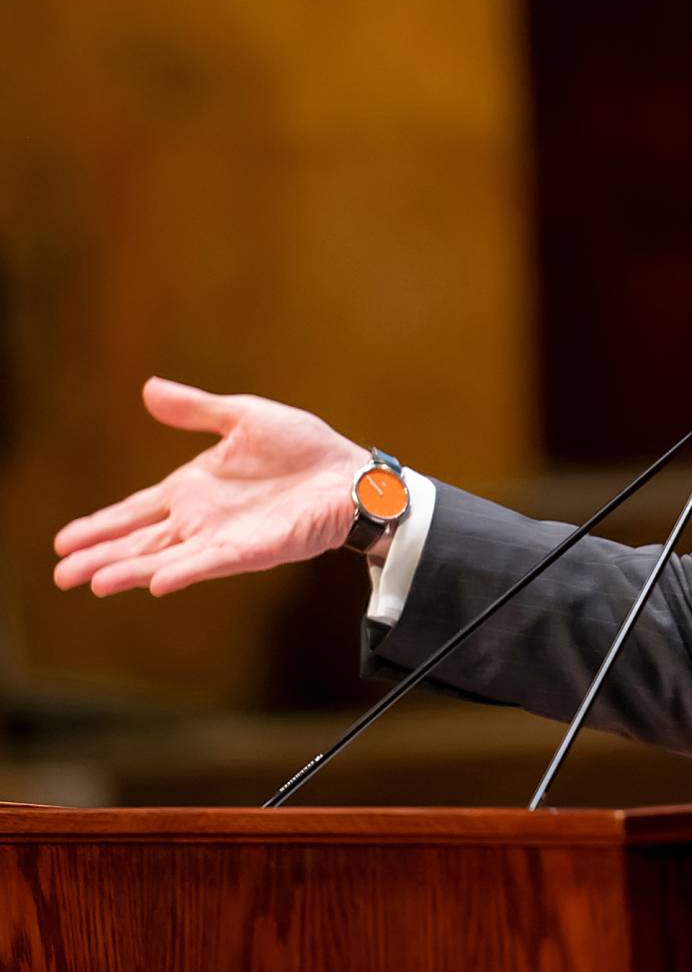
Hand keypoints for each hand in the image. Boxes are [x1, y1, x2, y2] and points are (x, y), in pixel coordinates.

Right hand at [54, 379, 369, 597]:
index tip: (64, 540)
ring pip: (167, 558)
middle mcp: (202, 519)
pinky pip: (214, 562)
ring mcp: (226, 538)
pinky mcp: (255, 549)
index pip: (136, 510)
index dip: (102, 524)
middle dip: (101, 556)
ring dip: (131, 570)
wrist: (351, 472)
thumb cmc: (303, 447)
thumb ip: (196, 411)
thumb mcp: (244, 417)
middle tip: (60, 574)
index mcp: (194, 488)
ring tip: (93, 582)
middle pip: (141, 542)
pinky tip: (158, 581)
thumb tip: (148, 388)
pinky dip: (186, 571)